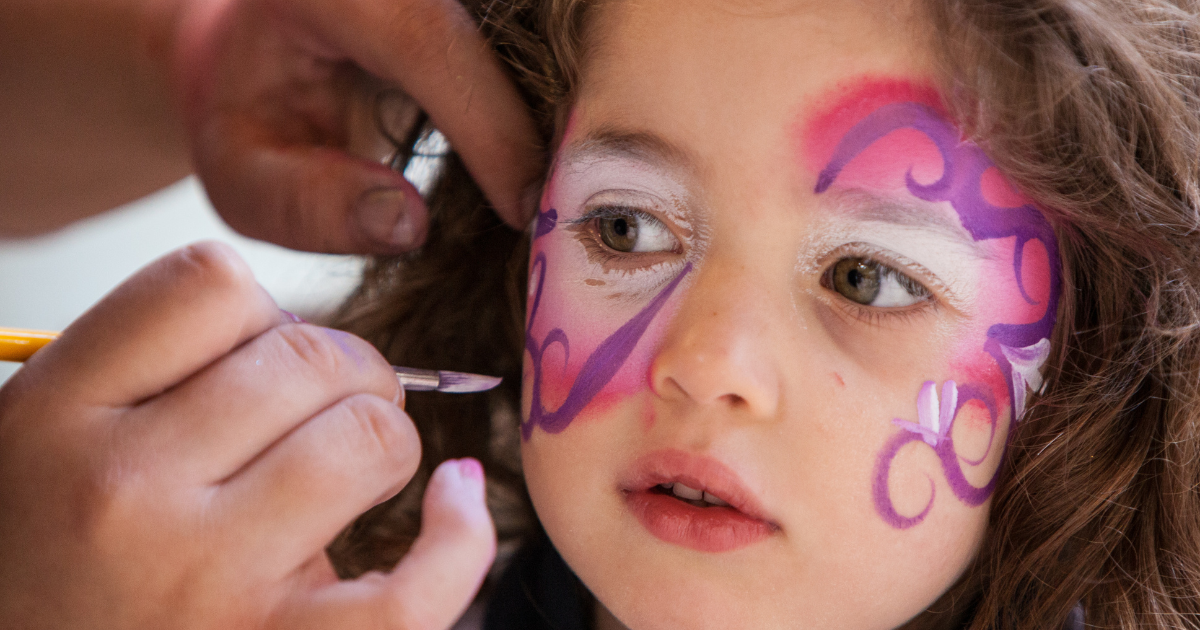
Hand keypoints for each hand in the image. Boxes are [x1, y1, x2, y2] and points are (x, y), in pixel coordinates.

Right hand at [0, 242, 495, 629]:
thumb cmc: (51, 552)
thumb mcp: (49, 435)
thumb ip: (155, 367)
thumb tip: (307, 333)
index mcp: (55, 414)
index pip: (213, 283)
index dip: (259, 308)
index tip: (257, 353)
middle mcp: (124, 492)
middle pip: (308, 355)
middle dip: (343, 369)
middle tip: (324, 409)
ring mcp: (205, 580)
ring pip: (367, 438)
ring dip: (384, 435)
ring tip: (358, 463)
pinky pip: (411, 591)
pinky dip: (459, 538)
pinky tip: (452, 500)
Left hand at [174, 0, 541, 253]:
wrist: (259, 49)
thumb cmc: (252, 117)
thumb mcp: (242, 175)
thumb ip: (307, 205)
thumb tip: (410, 223)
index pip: (428, 42)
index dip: (491, 130)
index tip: (525, 210)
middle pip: (504, 31)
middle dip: (546, 117)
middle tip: (570, 207)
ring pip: (536, 30)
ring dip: (561, 105)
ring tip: (571, 185)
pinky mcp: (483, 1)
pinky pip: (539, 38)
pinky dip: (557, 95)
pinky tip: (560, 151)